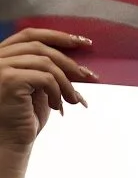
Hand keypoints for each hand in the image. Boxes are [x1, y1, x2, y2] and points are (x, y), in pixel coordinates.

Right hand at [0, 29, 95, 157]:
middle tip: (88, 75)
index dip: (57, 36)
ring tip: (73, 99)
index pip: (29, 35)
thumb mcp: (37, 88)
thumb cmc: (22, 117)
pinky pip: (46, 77)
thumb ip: (47, 70)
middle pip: (39, 47)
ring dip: (66, 82)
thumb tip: (78, 63)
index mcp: (1, 56)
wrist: (8, 142)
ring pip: (46, 63)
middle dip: (68, 61)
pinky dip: (58, 91)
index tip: (82, 42)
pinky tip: (58, 105)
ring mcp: (0, 68)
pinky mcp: (9, 79)